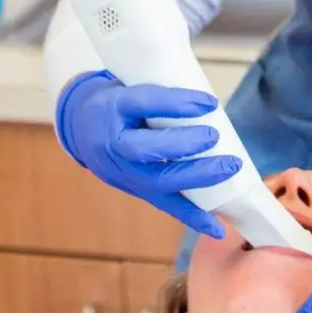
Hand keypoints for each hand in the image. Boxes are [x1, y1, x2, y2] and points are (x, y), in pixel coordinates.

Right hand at [56, 70, 240, 238]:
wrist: (82, 127)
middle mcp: (114, 143)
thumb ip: (162, 91)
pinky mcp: (136, 190)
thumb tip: (209, 96)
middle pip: (146, 150)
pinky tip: (218, 228)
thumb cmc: (117, 102)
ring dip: (197, 178)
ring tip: (229, 167)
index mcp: (113, 107)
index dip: (177, 103)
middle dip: (184, 146)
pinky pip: (165, 205)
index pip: (144, 103)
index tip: (209, 102)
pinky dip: (193, 217)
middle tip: (215, 137)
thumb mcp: (129, 84)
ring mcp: (124, 172)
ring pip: (158, 181)